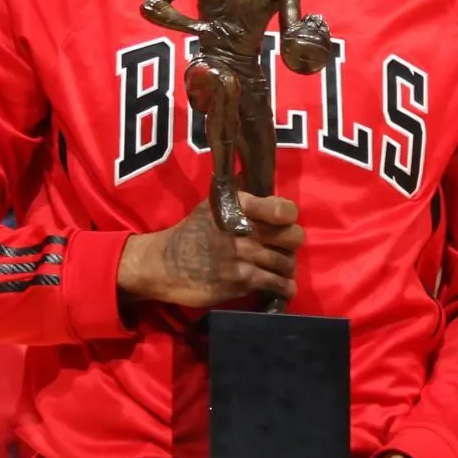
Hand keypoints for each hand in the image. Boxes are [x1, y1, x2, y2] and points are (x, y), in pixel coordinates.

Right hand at [116, 193, 304, 306]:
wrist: (165, 265)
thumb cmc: (190, 233)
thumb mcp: (211, 205)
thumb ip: (237, 193)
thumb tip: (252, 170)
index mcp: (240, 207)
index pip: (283, 209)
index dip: (289, 216)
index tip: (283, 222)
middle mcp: (245, 231)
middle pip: (293, 237)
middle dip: (292, 244)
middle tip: (283, 247)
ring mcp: (244, 258)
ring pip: (286, 263)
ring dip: (287, 268)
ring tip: (280, 268)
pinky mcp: (241, 282)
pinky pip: (276, 285)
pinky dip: (284, 288)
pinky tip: (282, 287)